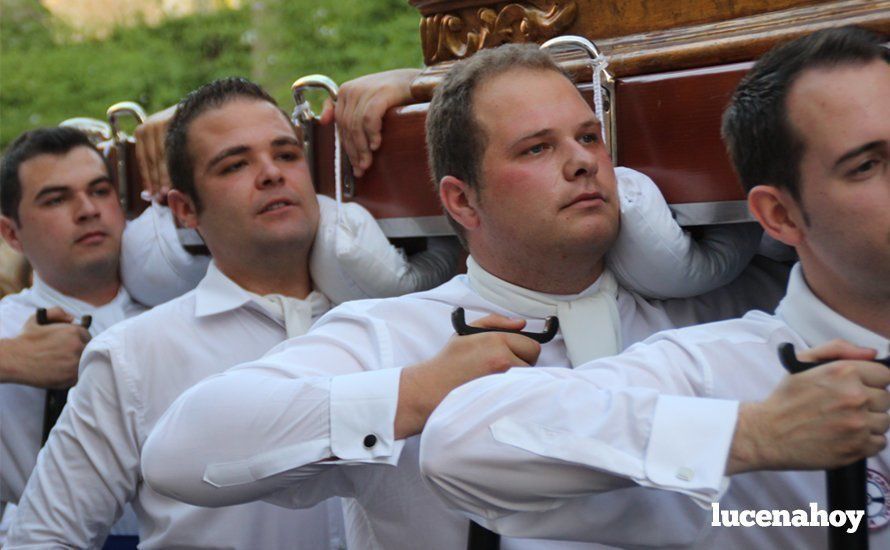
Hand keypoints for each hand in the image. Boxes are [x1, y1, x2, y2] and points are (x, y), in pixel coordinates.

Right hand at [0, 308, 90, 388]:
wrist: (14, 360)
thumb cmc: (26, 340)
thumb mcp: (39, 319)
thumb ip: (56, 312)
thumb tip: (72, 318)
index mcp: (74, 331)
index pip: (87, 336)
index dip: (80, 340)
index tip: (72, 345)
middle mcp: (78, 346)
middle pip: (89, 349)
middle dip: (80, 351)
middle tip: (67, 355)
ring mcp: (76, 363)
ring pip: (86, 362)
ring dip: (79, 363)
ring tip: (65, 364)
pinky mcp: (72, 377)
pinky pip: (80, 375)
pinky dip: (73, 374)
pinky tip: (62, 372)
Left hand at [134, 104, 177, 203]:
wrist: (201, 108)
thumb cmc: (185, 129)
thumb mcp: (167, 141)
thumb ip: (160, 161)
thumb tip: (154, 191)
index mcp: (142, 132)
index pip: (143, 160)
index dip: (147, 179)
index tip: (150, 194)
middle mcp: (147, 126)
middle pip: (151, 160)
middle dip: (156, 181)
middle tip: (161, 198)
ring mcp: (158, 123)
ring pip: (161, 157)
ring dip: (165, 177)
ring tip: (168, 193)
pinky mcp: (170, 122)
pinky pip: (171, 150)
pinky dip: (174, 165)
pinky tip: (178, 177)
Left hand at [320, 68, 419, 177]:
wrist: (417, 81)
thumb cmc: (392, 95)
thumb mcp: (366, 100)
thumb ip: (346, 110)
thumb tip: (322, 120)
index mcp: (345, 92)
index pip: (340, 125)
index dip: (346, 147)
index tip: (353, 165)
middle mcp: (351, 89)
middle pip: (347, 127)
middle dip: (354, 151)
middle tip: (361, 168)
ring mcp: (365, 90)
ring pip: (356, 126)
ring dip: (362, 148)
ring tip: (368, 162)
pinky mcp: (380, 93)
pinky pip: (369, 119)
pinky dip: (371, 134)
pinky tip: (376, 145)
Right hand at [395, 314, 540, 438]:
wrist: (433, 388)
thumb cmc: (451, 360)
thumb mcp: (469, 331)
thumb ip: (496, 321)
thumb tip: (522, 324)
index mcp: (496, 341)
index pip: (532, 345)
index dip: (523, 348)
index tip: (513, 352)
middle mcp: (503, 361)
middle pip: (534, 362)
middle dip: (523, 361)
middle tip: (504, 364)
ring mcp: (504, 382)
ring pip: (528, 377)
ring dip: (519, 376)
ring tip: (498, 376)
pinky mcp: (502, 398)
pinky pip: (520, 391)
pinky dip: (513, 389)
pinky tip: (497, 388)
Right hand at [729, 340, 889, 473]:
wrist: (768, 434)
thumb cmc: (786, 399)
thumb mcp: (802, 362)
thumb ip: (838, 349)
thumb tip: (872, 353)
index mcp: (843, 372)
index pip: (884, 375)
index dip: (871, 381)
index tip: (859, 388)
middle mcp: (854, 396)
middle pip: (886, 399)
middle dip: (869, 402)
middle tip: (845, 407)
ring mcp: (858, 424)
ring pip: (884, 421)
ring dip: (869, 422)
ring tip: (844, 422)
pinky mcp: (857, 447)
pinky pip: (880, 442)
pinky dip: (866, 441)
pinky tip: (846, 436)